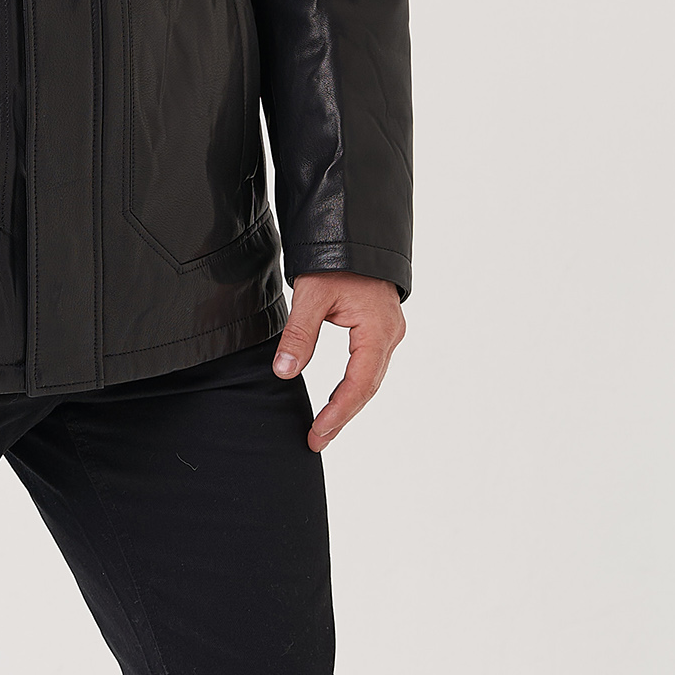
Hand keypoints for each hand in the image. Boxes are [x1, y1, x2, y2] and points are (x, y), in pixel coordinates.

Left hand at [272, 272, 406, 450]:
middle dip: (342, 416)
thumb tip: (285, 371)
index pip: (359, 383)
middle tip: (316, 441)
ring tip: (323, 430)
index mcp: (378, 330)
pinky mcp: (381, 330)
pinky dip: (352, 388)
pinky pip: (369, 368)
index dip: (338, 412)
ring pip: (369, 380)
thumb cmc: (335, 259)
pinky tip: (336, 401)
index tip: (317, 432)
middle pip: (367, 387)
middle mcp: (390, 335)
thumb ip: (299, 334)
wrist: (355, 233)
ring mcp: (389, 333)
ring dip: (347, 406)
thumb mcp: (311, 294)